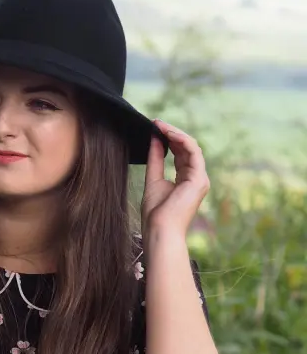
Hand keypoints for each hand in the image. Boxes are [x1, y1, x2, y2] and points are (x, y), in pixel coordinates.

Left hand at [141, 119, 209, 238]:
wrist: (159, 231)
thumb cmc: (155, 214)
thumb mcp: (153, 180)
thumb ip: (155, 159)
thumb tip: (154, 139)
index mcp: (185, 180)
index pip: (180, 153)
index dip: (168, 139)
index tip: (154, 128)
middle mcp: (196, 178)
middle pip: (186, 148)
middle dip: (171, 133)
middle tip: (156, 123)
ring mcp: (200, 178)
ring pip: (191, 147)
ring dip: (175, 133)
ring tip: (160, 125)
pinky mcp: (199, 179)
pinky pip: (193, 151)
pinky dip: (181, 140)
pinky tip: (168, 133)